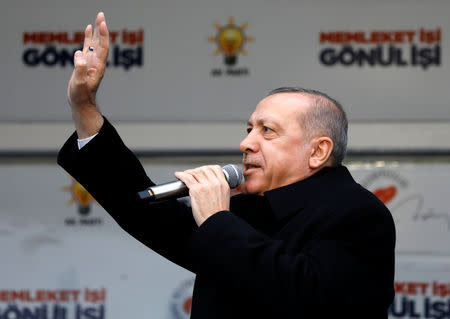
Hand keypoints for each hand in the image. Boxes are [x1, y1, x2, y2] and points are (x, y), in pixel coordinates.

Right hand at [67, 12, 108, 137]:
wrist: (81, 103)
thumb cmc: (81, 96)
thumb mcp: (79, 84)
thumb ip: (80, 69)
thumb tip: (79, 54)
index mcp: (98, 67)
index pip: (103, 48)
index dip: (103, 36)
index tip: (102, 24)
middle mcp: (97, 63)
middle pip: (101, 42)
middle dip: (101, 29)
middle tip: (101, 15)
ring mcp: (91, 62)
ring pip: (95, 43)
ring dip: (96, 31)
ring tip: (97, 19)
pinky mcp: (85, 63)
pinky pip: (88, 47)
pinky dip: (89, 38)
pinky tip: (88, 29)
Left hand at [175, 165, 230, 225]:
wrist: (215, 222)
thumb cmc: (217, 214)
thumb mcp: (223, 198)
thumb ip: (218, 189)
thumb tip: (209, 185)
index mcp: (223, 184)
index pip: (215, 168)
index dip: (207, 168)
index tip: (202, 171)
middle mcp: (215, 183)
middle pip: (204, 169)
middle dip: (196, 170)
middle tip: (191, 174)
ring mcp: (205, 186)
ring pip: (195, 172)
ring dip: (188, 172)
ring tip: (184, 175)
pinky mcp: (196, 190)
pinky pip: (187, 178)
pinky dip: (181, 175)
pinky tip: (178, 175)